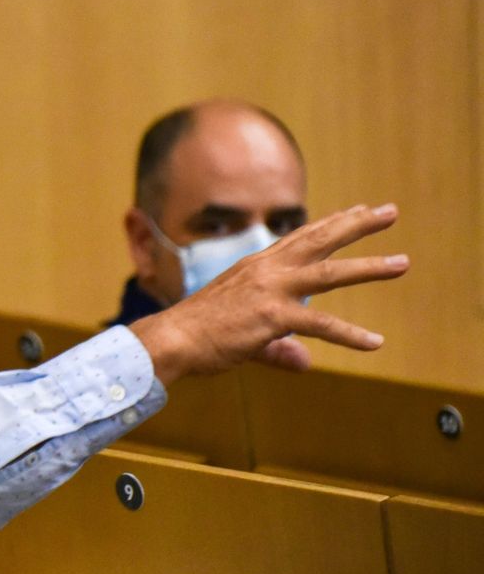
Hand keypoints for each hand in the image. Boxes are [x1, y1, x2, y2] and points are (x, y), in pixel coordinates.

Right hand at [130, 203, 407, 383]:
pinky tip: (374, 342)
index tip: (357, 210)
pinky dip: (350, 334)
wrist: (171, 340)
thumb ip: (281, 348)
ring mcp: (271, 291)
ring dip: (369, 267)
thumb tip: (305, 363)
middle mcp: (266, 270)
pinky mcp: (272, 317)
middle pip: (320, 240)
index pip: (300, 237)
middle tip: (389, 211)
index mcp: (256, 267)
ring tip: (402, 264)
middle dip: (357, 225)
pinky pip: (320, 325)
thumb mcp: (245, 335)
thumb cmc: (198, 334)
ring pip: (329, 274)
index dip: (331, 223)